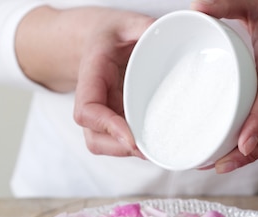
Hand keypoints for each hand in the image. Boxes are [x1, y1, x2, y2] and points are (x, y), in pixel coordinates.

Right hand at [16, 7, 153, 157]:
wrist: (95, 40)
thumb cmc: (110, 33)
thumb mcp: (127, 23)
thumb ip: (145, 28)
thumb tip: (168, 38)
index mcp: (92, 75)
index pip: (88, 110)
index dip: (108, 127)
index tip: (131, 139)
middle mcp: (92, 100)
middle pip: (94, 138)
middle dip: (121, 148)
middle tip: (153, 150)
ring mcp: (101, 114)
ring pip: (103, 145)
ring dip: (127, 152)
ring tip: (156, 149)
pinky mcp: (112, 121)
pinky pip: (116, 142)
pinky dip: (133, 147)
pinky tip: (155, 143)